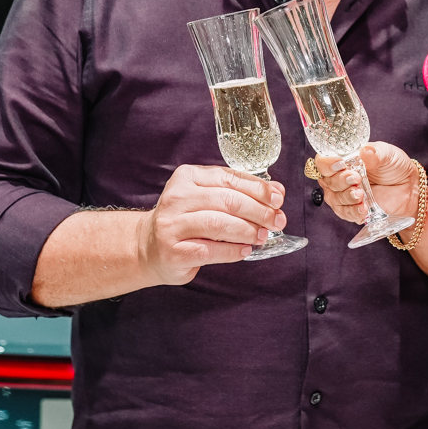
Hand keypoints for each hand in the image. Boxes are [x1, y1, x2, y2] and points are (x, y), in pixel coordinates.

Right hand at [137, 165, 285, 285]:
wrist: (149, 246)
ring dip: (248, 231)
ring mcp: (172, 224)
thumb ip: (239, 192)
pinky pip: (211, 250)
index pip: (230, 178)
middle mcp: (177, 197)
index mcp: (188, 177)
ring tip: (263, 236)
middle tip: (277, 221)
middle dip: (259, 211)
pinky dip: (234, 251)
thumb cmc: (186, 220)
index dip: (259, 189)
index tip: (278, 199)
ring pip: (220, 224)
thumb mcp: (209, 198)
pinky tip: (246, 250)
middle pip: (228, 201)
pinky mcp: (173, 250)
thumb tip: (276, 192)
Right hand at [312, 143, 415, 224]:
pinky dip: (353, 211)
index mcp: (343, 160)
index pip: (323, 162)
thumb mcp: (388, 155)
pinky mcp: (352, 210)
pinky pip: (345, 213)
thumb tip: (365, 151)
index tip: (340, 164)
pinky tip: (364, 208)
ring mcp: (344, 195)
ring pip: (334, 198)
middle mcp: (339, 178)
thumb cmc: (394, 167)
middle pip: (327, 181)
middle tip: (356, 178)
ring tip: (361, 194)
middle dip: (340, 180)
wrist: (408, 188)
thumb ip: (376, 153)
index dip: (327, 164)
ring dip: (347, 196)